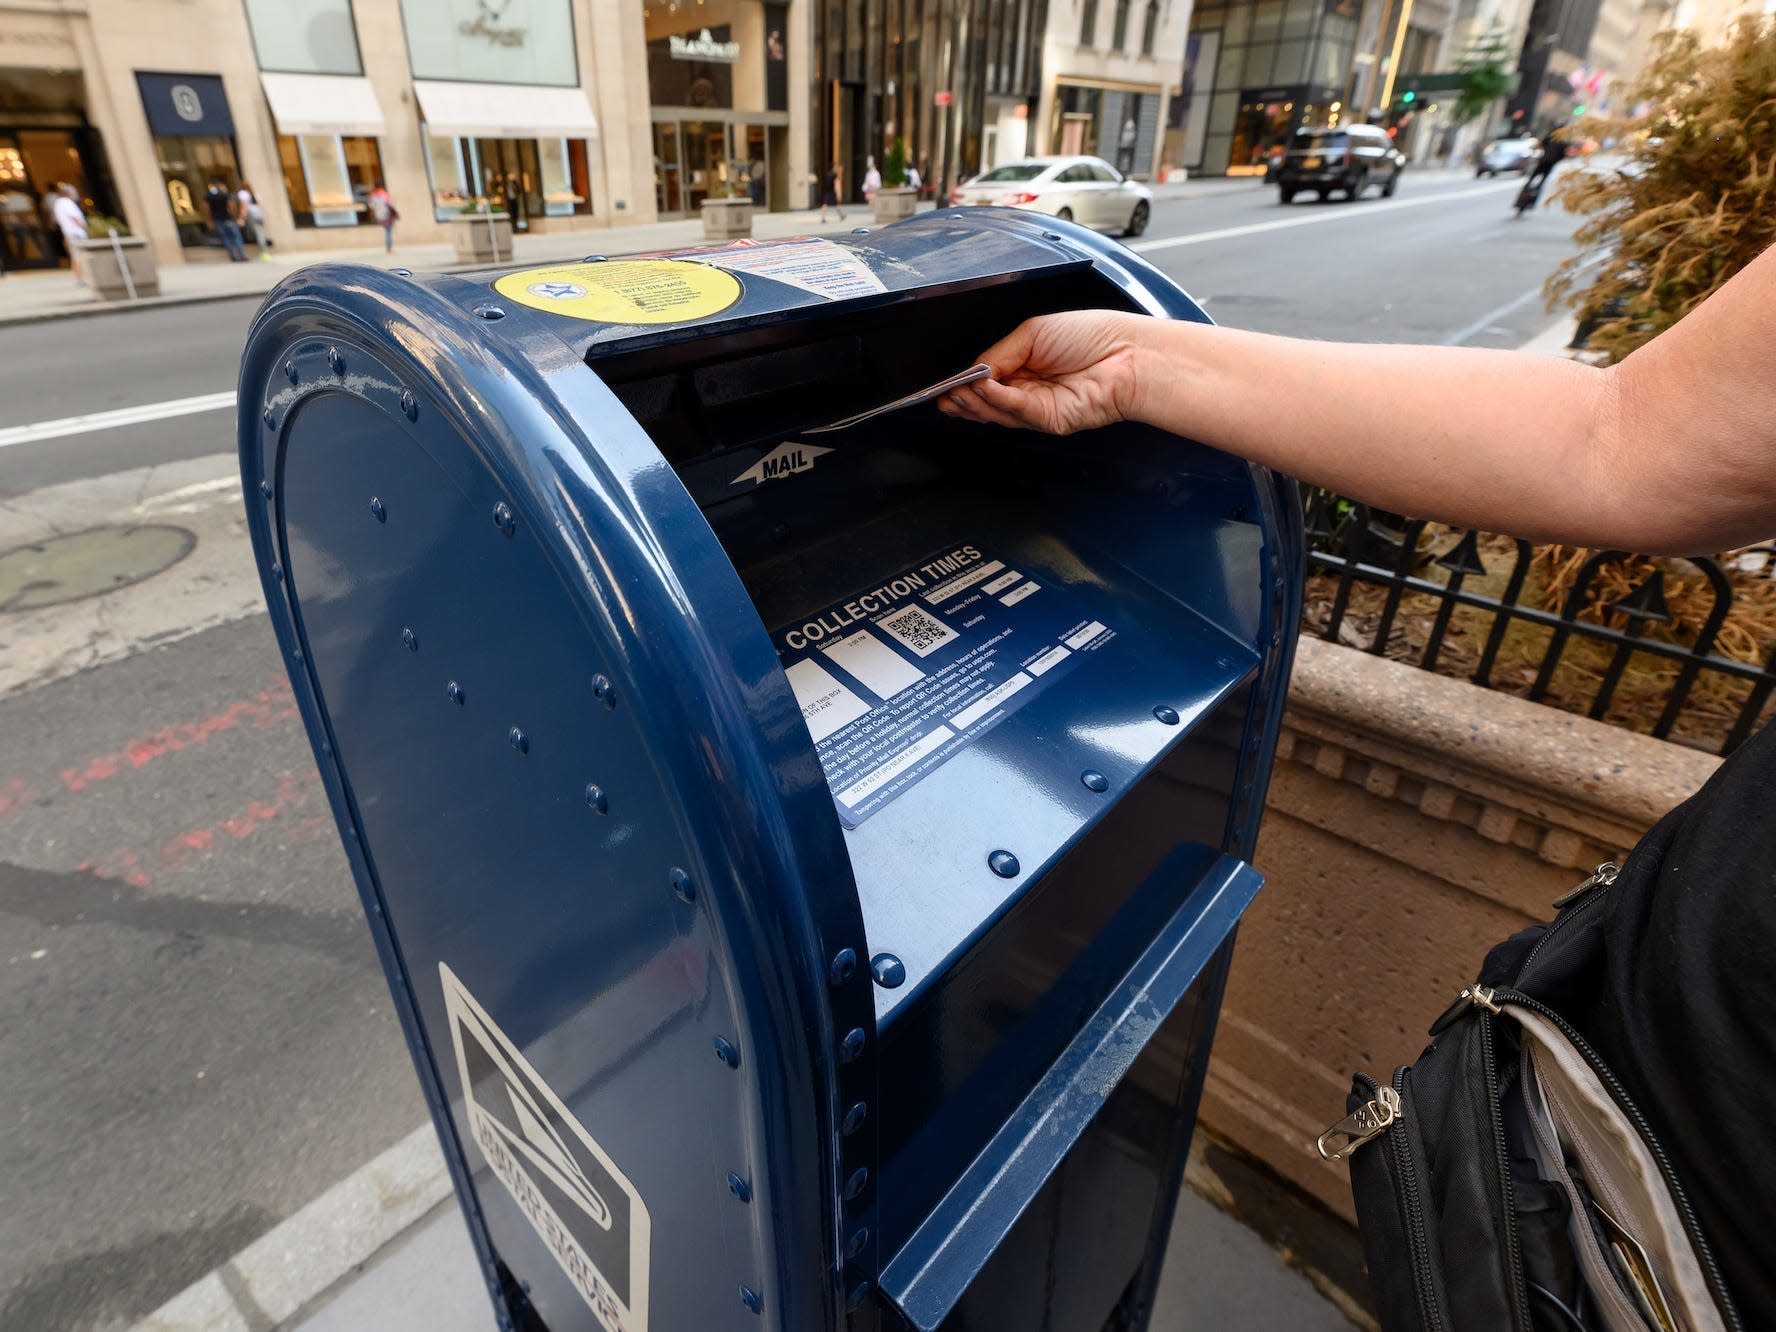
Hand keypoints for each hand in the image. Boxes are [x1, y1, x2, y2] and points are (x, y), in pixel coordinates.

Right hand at [937, 310, 1146, 434]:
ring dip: (974, 402)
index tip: (947, 385)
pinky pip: (1016, 411)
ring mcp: (1038, 407)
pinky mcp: (1049, 421)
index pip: (986, 379)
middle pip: (986, 401)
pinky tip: (983, 388)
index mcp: (1024, 365)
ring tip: (958, 392)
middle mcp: (1029, 389)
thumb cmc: (1092, 335)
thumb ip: (1000, 353)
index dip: (965, 383)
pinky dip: (997, 400)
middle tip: (946, 394)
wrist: (1127, 354)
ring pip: (997, 411)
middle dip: (963, 398)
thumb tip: (975, 371)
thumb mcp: (1033, 332)